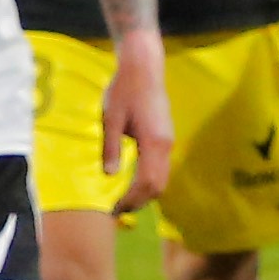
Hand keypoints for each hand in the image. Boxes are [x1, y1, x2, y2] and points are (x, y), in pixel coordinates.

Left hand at [102, 30, 173, 215]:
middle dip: (139, 202)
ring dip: (145, 194)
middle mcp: (165, 145)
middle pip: (158, 185)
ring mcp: (168, 142)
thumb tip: (110, 175)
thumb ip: (111, 147)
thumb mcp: (110, 119)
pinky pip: (161, 168)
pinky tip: (132, 184)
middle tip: (117, 211)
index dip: (131, 199)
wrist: (143, 68)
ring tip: (123, 202)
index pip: (146, 182)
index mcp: (153, 142)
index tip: (114, 209)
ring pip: (162, 178)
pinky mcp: (165, 138)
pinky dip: (149, 182)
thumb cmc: (124, 90)